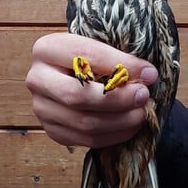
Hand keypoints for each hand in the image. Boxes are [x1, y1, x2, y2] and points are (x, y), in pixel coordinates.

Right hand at [27, 33, 157, 147]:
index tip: (150, 73)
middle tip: (144, 96)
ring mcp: (41, 108)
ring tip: (141, 113)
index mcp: (46, 49)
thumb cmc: (88, 58)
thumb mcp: (99, 47)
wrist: (68, 74)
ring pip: (84, 123)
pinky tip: (129, 126)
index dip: (121, 66)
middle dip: (118, 99)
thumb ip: (119, 58)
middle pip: (78, 96)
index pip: (87, 56)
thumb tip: (148, 76)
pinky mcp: (52, 130)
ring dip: (120, 121)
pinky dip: (113, 135)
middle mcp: (37, 79)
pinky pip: (86, 140)